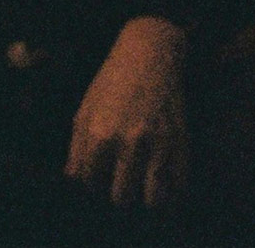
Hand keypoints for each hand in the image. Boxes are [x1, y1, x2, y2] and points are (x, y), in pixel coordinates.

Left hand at [68, 16, 188, 210]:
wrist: (150, 53)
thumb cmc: (112, 83)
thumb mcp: (85, 111)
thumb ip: (76, 151)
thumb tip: (73, 184)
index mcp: (99, 135)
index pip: (90, 185)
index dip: (92, 187)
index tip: (98, 182)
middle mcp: (129, 142)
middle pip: (121, 199)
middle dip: (118, 195)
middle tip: (119, 185)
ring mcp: (158, 143)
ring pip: (153, 201)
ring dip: (146, 200)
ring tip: (142, 190)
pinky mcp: (181, 140)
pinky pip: (179, 185)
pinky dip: (171, 192)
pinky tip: (163, 185)